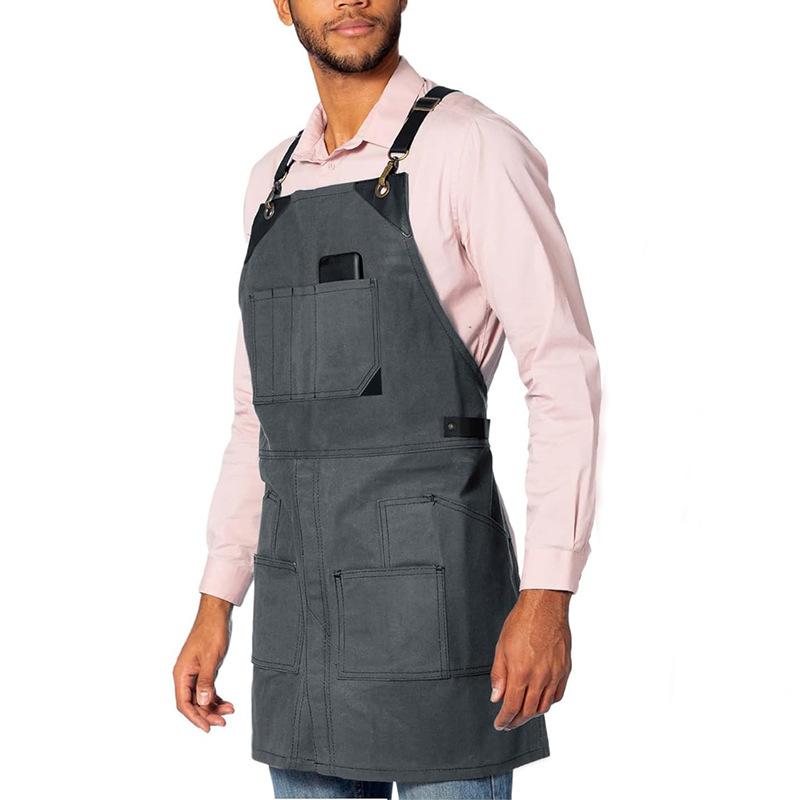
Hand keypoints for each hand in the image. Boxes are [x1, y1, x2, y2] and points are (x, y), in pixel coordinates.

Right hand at [173, 593, 235, 731]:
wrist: (216, 614)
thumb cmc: (211, 632)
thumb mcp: (211, 658)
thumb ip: (206, 681)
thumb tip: (202, 702)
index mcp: (181, 673)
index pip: (183, 704)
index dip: (195, 718)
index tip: (208, 728)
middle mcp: (185, 675)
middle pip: (192, 703)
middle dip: (207, 714)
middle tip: (224, 721)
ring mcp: (194, 673)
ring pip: (201, 697)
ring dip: (213, 706)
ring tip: (229, 711)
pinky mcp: (203, 669)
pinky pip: (206, 689)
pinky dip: (215, 697)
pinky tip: (226, 702)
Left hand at [489, 588, 571, 730]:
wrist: (544, 606)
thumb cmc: (521, 623)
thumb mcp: (501, 647)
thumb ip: (498, 675)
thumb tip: (496, 697)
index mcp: (521, 672)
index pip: (512, 706)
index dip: (505, 719)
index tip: (500, 724)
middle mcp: (540, 677)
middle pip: (529, 711)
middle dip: (517, 720)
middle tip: (509, 722)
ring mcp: (555, 674)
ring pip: (545, 706)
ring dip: (532, 714)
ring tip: (523, 713)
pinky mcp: (565, 669)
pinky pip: (558, 695)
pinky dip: (548, 702)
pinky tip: (540, 700)